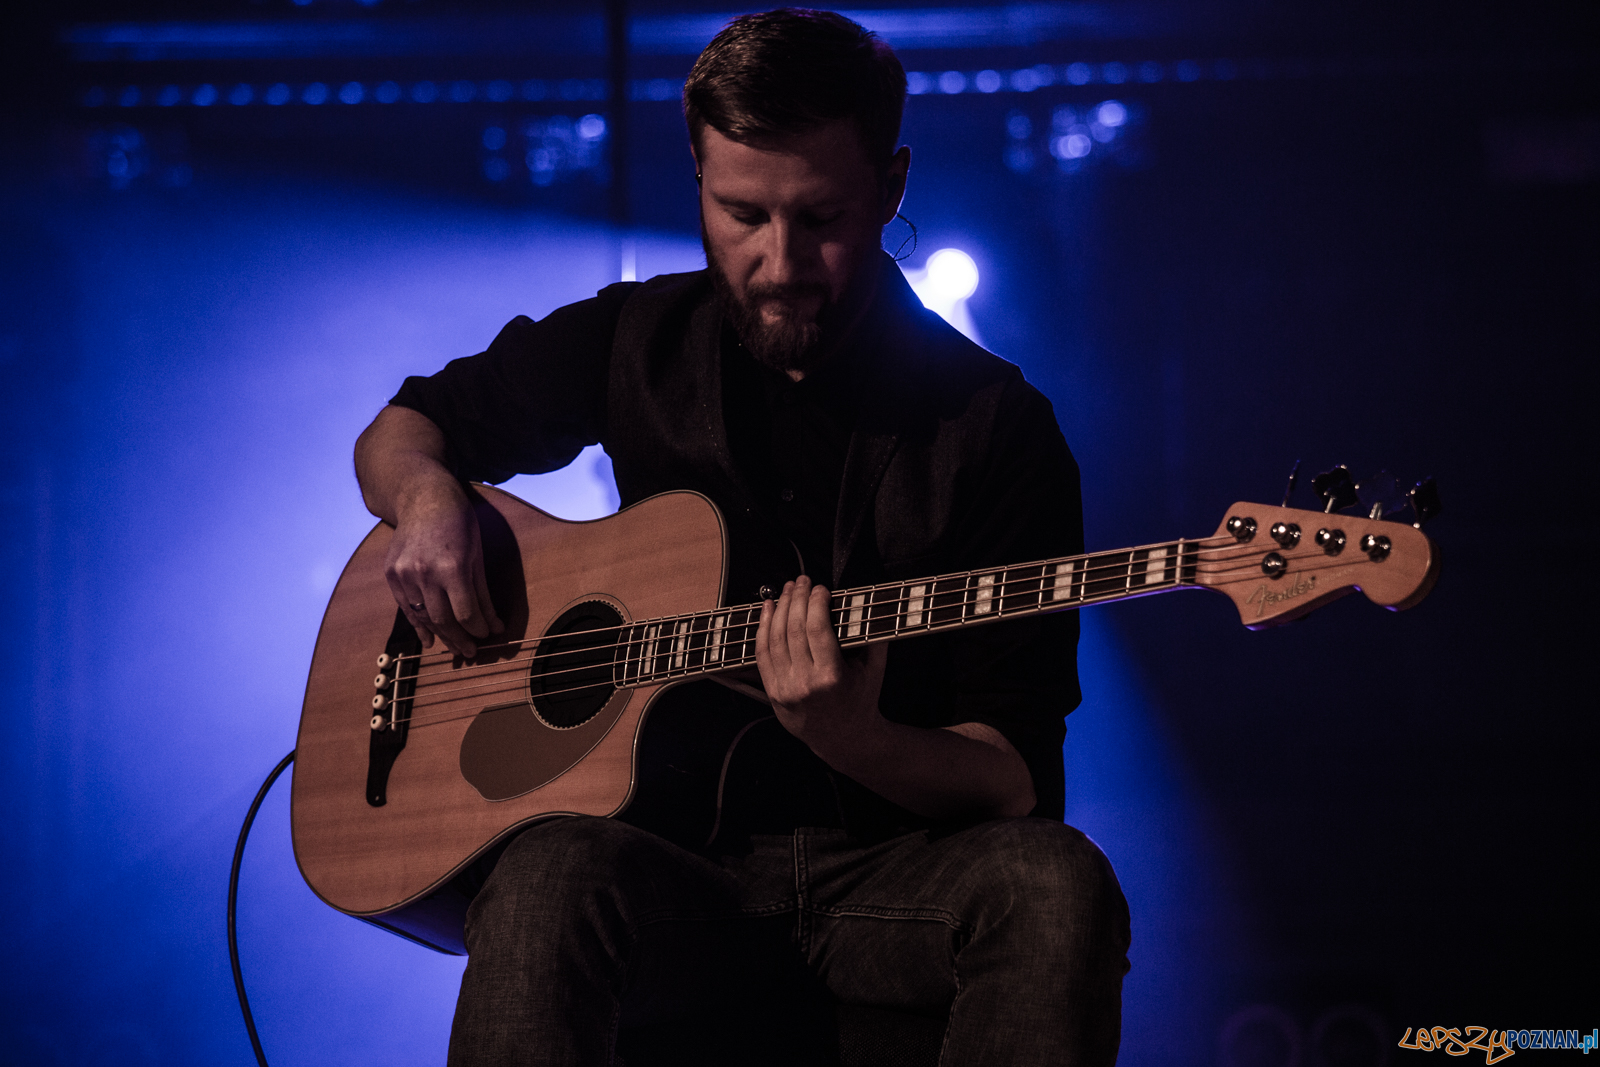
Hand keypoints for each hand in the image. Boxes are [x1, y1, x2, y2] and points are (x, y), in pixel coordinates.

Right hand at [383, 481, 503, 657]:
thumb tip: (495, 627)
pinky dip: (419, 625)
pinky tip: (429, 638)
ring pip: (424, 617)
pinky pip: (407, 608)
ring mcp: (404, 574)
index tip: (486, 636)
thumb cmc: (458, 524)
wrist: (423, 499)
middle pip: (444, 620)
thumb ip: (483, 594)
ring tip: (454, 648)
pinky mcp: (391, 575)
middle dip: (459, 639)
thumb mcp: (478, 556)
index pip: (466, 613)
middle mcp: (424, 573)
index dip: (478, 629)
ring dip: (440, 635)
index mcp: (451, 567)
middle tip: (470, 652)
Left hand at [754, 576, 888, 764]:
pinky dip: (763, 628)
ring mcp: (785, 688)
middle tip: (802, 581)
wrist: (843, 739)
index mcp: (831, 678)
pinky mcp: (773, 691)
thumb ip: (873, 637)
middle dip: (797, 599)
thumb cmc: (862, 701)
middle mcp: (804, 683)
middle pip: (793, 629)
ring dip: (779, 608)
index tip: (821, 588)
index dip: (816, 603)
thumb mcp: (875, 670)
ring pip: (774, 638)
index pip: (817, 629)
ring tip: (787, 589)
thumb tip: (868, 602)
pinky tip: (768, 609)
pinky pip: (762, 654)